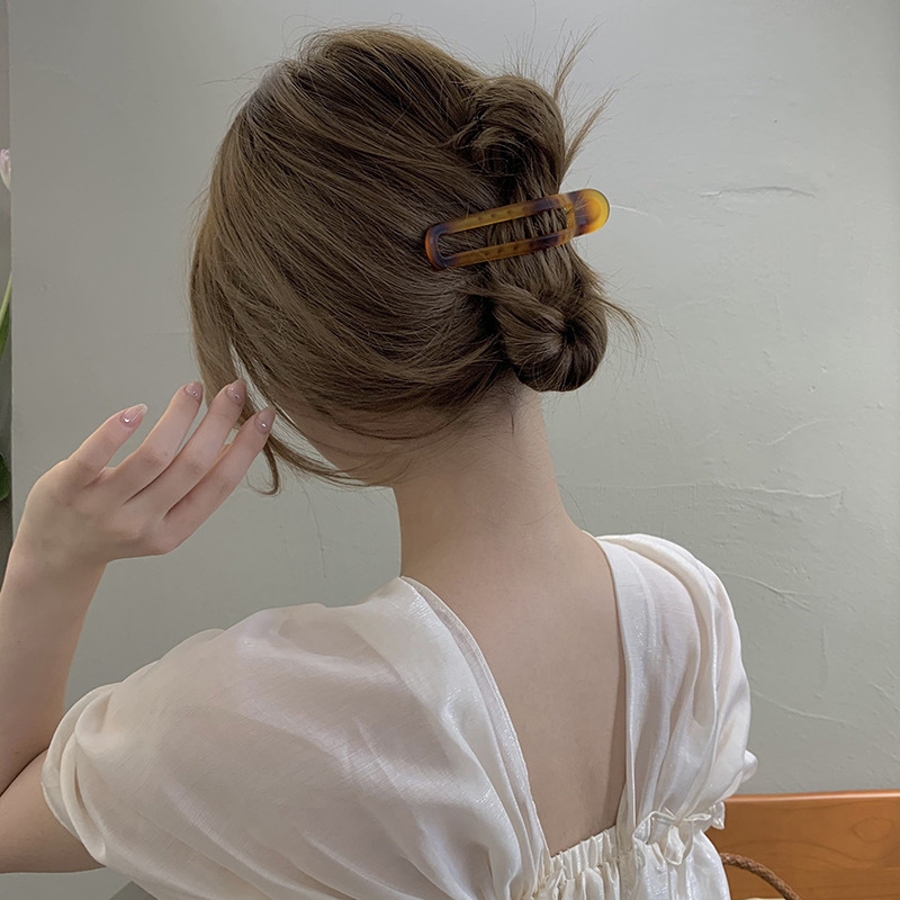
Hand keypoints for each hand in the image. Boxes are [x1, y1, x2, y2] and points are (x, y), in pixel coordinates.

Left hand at [12, 379, 274, 573]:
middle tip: (234, 389)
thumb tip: (236, 444)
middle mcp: (142, 522)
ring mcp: (103, 507)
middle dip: (219, 422)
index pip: (219, 485)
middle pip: (190, 466)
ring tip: (193, 389)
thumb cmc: (116, 528)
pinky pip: (94, 458)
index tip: (263, 416)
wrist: (55, 556)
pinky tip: (138, 410)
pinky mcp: (67, 488)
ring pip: (152, 457)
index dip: (246, 449)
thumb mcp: (163, 519)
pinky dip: (116, 431)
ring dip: (179, 417)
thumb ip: (195, 486)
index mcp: (173, 530)